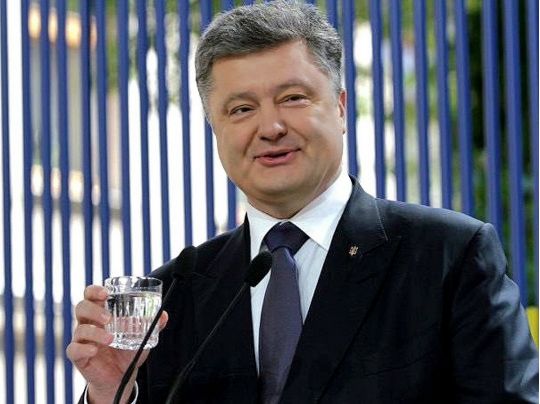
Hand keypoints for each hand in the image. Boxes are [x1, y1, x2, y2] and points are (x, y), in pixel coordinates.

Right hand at [66, 285, 167, 402]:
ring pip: (80, 329)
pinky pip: (74, 350)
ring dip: (95, 332)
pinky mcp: (79, 356)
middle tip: (108, 317)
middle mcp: (89, 323)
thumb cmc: (128, 350)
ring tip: (111, 339)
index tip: (106, 292)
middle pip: (81, 307)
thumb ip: (152, 324)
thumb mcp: (142, 336)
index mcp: (101, 313)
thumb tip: (164, 315)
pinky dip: (83, 349)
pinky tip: (94, 350)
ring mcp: (82, 340)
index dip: (94, 290)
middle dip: (94, 309)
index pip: (90, 295)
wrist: (121, 376)